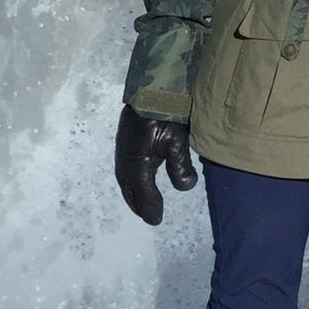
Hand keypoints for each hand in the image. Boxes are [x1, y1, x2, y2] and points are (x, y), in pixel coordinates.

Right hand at [114, 106, 197, 223]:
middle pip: (130, 190)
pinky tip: (138, 180)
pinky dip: (131, 181)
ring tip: (143, 203)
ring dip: (133, 194)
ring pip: (126, 180)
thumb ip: (180, 166)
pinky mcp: (124, 143)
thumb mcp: (177, 140)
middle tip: (150, 216)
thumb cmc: (165, 114)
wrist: (150, 88)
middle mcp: (125, 161)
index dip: (150, 207)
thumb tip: (186, 187)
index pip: (142, 193)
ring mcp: (122, 151)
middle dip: (139, 204)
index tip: (157, 220)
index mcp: (136, 164)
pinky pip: (125, 170)